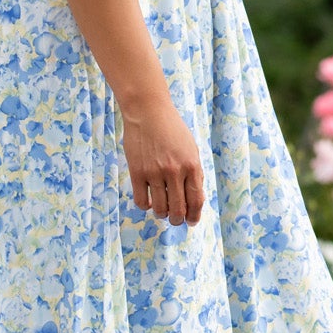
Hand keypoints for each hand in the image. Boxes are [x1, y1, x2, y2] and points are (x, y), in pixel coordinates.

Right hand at [121, 97, 205, 225]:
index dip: (194, 216)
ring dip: (162, 214)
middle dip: (178, 220)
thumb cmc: (172, 130)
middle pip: (178, 210)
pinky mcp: (137, 172)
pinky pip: (141, 201)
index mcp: (192, 165)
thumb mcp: (191, 149)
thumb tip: (195, 200)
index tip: (191, 221)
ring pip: (160, 209)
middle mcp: (174, 171)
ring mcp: (154, 172)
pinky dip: (146, 206)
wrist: (148, 111)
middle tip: (175, 219)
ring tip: (162, 210)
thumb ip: (195, 173)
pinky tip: (148, 200)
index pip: (196, 201)